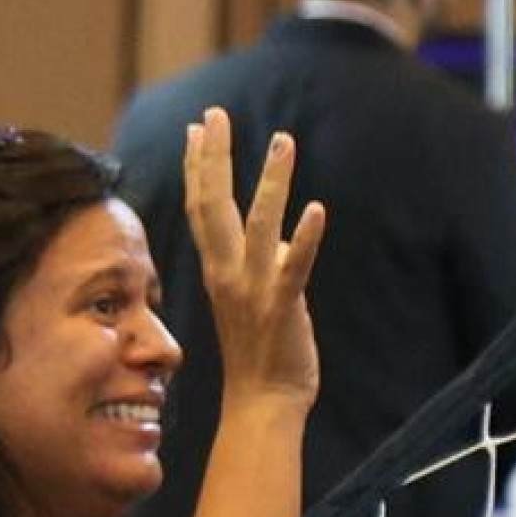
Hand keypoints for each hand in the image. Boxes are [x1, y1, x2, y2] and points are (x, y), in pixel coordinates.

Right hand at [185, 107, 325, 405]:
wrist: (261, 401)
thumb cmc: (261, 351)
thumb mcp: (254, 297)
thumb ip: (265, 261)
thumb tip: (283, 234)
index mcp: (219, 269)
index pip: (201, 208)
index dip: (199, 166)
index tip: (198, 128)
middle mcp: (228, 273)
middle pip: (213, 205)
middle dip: (214, 157)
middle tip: (215, 115)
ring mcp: (253, 289)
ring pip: (259, 225)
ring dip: (271, 181)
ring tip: (283, 140)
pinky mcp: (283, 306)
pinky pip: (294, 267)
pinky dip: (305, 238)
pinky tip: (317, 208)